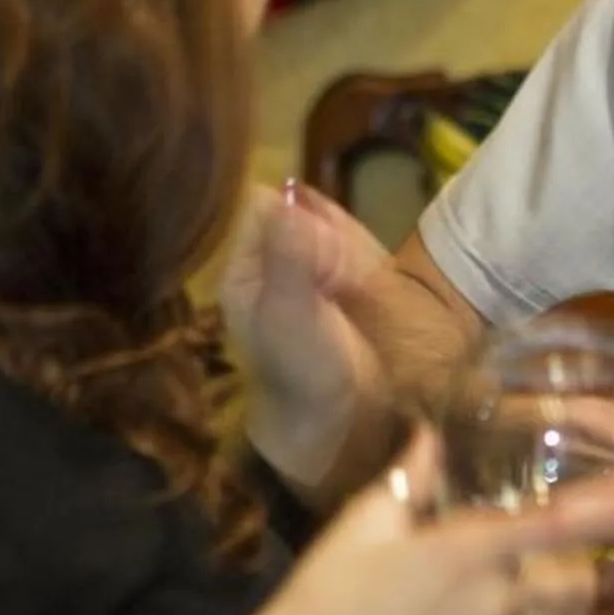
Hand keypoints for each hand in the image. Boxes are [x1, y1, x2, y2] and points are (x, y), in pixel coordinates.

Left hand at [220, 182, 392, 487]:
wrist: (341, 421)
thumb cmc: (308, 372)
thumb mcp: (292, 314)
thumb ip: (289, 256)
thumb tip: (281, 193)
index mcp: (245, 270)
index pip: (268, 209)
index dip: (301, 224)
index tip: (324, 264)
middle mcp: (270, 266)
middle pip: (306, 216)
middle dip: (332, 243)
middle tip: (341, 290)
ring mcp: (305, 273)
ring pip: (334, 231)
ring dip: (354, 254)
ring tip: (355, 295)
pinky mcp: (337, 284)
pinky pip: (353, 248)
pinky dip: (365, 260)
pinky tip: (368, 290)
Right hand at [234, 432, 613, 614]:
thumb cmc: (329, 593)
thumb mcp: (365, 520)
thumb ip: (412, 475)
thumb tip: (434, 434)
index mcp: (473, 552)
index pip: (564, 525)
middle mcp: (498, 604)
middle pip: (577, 585)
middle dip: (586, 565)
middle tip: (563, 544)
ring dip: (546, 600)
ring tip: (507, 583)